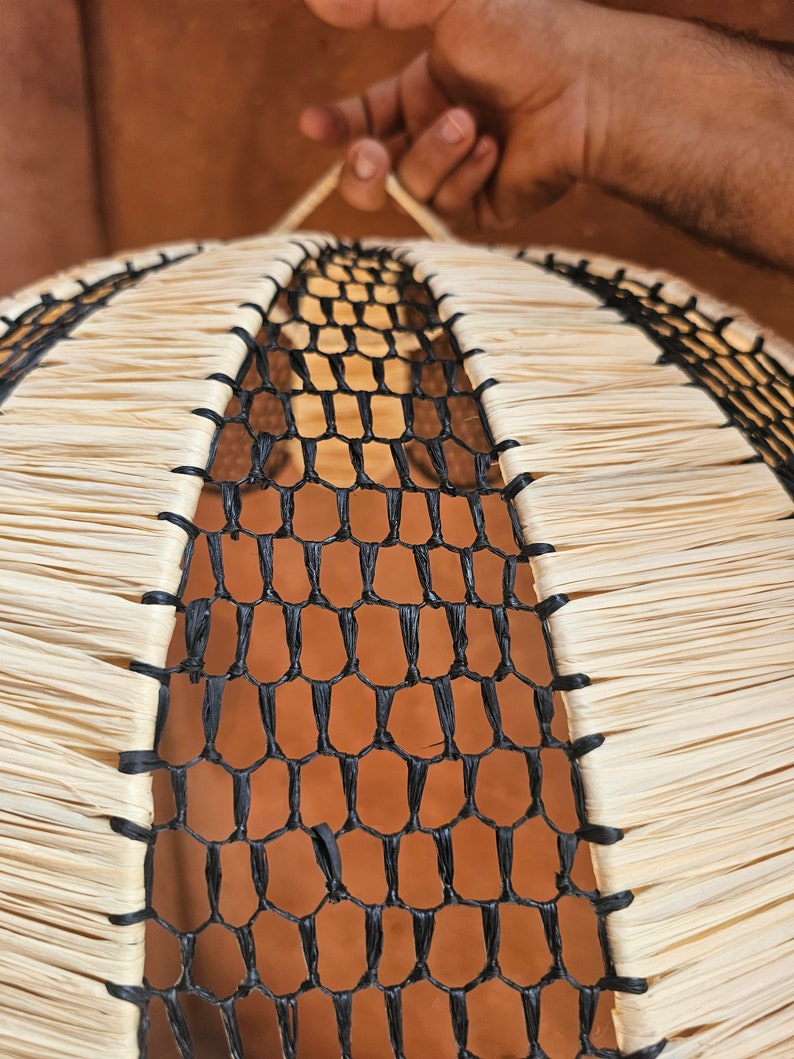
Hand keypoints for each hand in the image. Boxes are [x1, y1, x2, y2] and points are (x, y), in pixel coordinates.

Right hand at [300, 0, 613, 230]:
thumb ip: (382, 1)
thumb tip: (315, 1)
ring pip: (406, 191)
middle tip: (370, 156)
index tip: (314, 124)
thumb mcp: (450, 3)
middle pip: (370, 173)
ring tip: (472, 124)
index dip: (336, 126)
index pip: (362, 119)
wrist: (588, 87)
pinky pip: (444, 209)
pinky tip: (497, 149)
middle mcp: (435, 136)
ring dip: (431, 157)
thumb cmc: (529, 35)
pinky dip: (464, 177)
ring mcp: (457, 175)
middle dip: (361, 169)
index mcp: (423, 91)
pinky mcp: (481, 208)